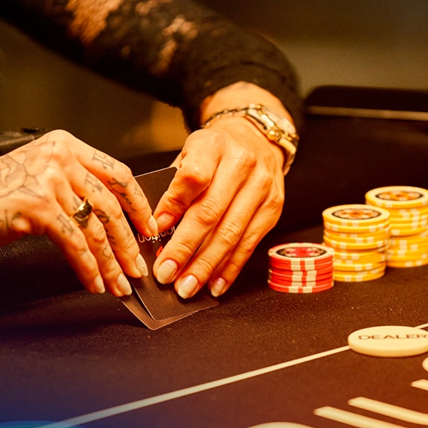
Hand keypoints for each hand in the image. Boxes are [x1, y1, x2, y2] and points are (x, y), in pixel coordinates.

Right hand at [0, 130, 156, 295]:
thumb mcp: (37, 174)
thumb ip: (72, 183)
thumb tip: (113, 217)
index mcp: (65, 145)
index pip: (118, 174)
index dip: (139, 205)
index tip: (149, 229)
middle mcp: (60, 157)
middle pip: (111, 205)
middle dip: (129, 242)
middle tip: (139, 268)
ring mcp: (48, 179)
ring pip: (95, 228)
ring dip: (111, 262)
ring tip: (120, 283)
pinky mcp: (36, 207)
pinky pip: (74, 244)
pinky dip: (88, 268)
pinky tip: (93, 283)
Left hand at [150, 116, 285, 297]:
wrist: (257, 140)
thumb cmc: (215, 153)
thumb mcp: (191, 155)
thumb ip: (174, 187)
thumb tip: (154, 232)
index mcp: (214, 146)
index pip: (193, 177)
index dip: (173, 205)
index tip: (155, 230)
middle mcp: (242, 165)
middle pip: (210, 211)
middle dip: (185, 248)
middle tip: (165, 273)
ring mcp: (262, 188)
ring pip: (231, 234)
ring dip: (206, 266)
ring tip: (186, 287)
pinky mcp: (273, 209)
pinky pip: (249, 245)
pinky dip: (229, 269)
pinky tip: (213, 285)